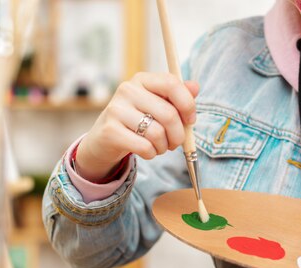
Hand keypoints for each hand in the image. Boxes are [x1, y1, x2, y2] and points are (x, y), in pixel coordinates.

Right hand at [75, 72, 198, 181]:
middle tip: (176, 142)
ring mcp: (117, 109)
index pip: (171, 83)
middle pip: (168, 114)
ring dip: (164, 146)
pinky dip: (152, 153)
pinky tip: (147, 151)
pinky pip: (145, 147)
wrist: (104, 139)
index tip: (190, 120)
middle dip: (178, 135)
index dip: (187, 104)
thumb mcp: (157, 105)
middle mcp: (127, 90)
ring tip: (159, 146)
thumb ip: (177, 96)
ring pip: (157, 133)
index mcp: (142, 80)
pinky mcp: (111, 131)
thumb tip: (195, 87)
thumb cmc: (137, 121)